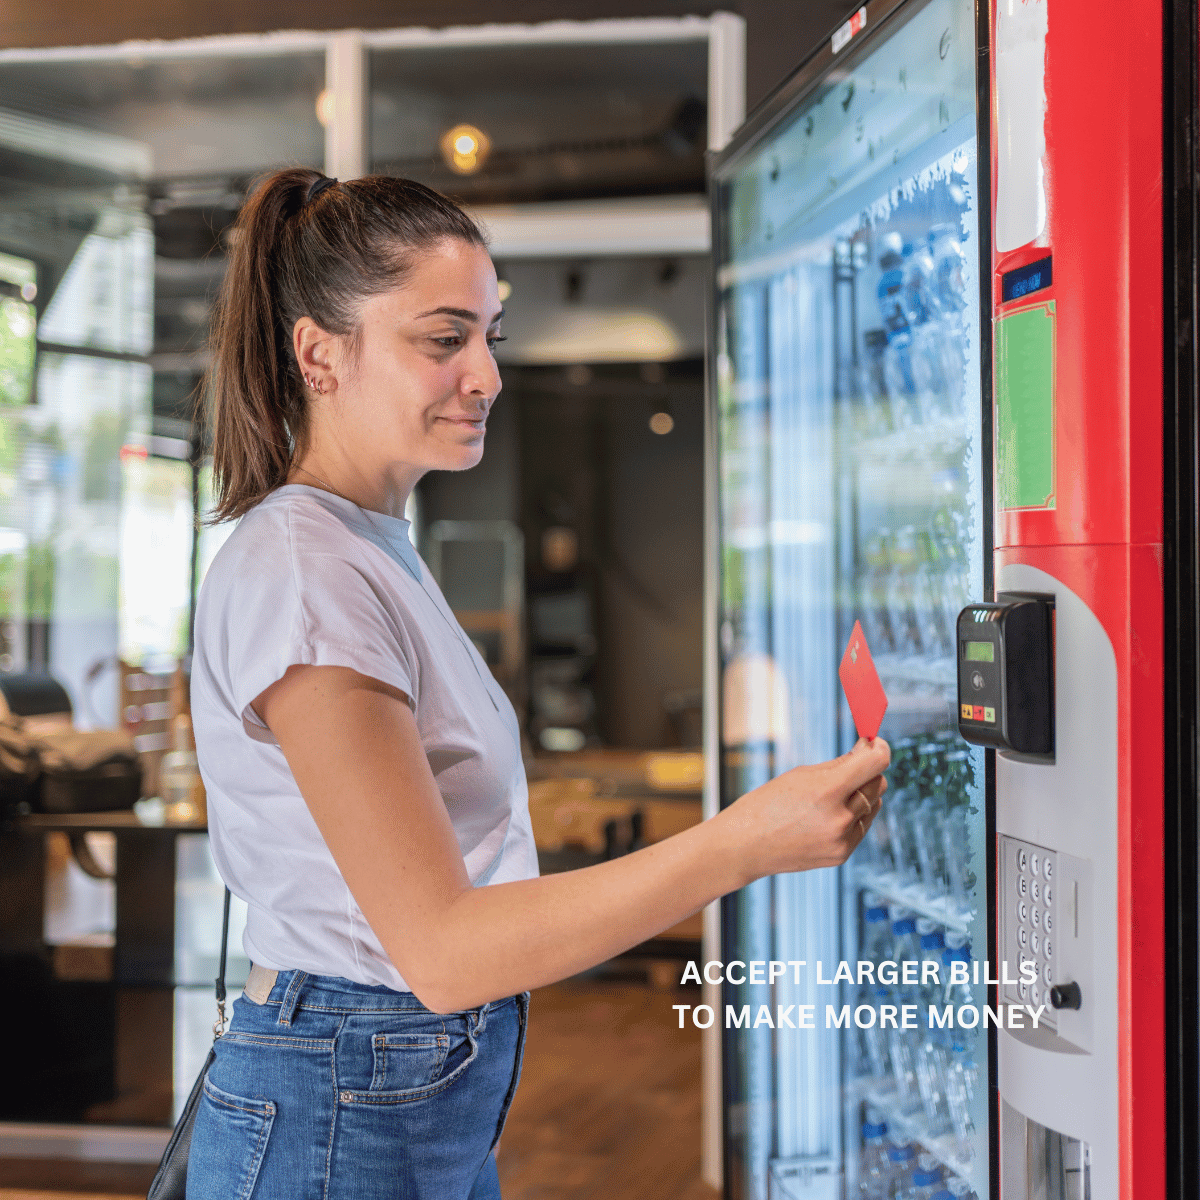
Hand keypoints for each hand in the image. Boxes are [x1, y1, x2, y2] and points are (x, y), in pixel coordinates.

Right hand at [721, 738, 889, 882]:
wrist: (744, 846)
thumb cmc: (767, 804)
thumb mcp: (801, 775)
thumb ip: (840, 764)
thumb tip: (871, 751)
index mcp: (826, 792)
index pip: (876, 763)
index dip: (879, 748)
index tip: (874, 743)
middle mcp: (839, 818)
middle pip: (878, 783)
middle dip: (867, 771)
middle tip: (849, 765)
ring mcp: (842, 840)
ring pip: (874, 805)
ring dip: (861, 794)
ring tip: (831, 795)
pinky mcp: (841, 855)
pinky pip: (862, 826)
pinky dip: (853, 815)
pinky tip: (828, 814)